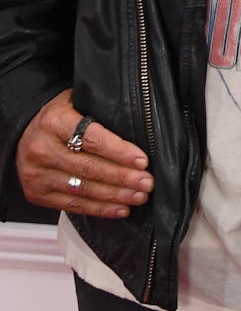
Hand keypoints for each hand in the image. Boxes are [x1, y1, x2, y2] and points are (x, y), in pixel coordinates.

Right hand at [15, 88, 153, 217]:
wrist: (23, 130)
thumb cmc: (58, 116)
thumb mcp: (76, 101)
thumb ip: (99, 112)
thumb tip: (136, 126)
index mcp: (54, 121)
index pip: (92, 139)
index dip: (119, 152)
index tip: (142, 160)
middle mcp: (42, 149)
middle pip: (89, 168)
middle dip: (123, 178)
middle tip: (147, 182)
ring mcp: (37, 174)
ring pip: (83, 190)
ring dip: (115, 196)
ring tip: (138, 196)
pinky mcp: (37, 194)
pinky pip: (73, 205)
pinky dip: (99, 209)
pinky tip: (120, 208)